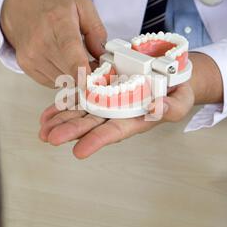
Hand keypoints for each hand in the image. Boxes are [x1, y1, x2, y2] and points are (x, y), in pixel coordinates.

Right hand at [1, 0, 106, 86]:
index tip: (96, 82)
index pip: (72, 58)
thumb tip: (102, 56)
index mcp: (58, 23)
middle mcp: (41, 42)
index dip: (85, 75)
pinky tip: (61, 59)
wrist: (19, 2)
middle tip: (94, 64)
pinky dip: (61, 76)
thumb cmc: (51, 2)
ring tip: (76, 57)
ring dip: (74, 76)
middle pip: (71, 75)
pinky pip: (51, 82)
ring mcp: (31, 56)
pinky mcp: (26, 65)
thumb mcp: (82, 5)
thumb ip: (96, 31)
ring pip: (63, 81)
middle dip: (88, 75)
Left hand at [38, 83, 194, 158]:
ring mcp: (108, 101)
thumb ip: (173, 107)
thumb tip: (158, 107)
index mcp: (135, 120)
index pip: (114, 132)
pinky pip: (80, 96)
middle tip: (50, 138)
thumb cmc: (177, 92)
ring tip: (43, 128)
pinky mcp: (102, 88)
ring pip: (81, 112)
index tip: (79, 151)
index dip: (97, 141)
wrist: (170, 75)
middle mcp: (118, 113)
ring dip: (62, 120)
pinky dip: (64, 104)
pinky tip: (48, 113)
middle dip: (70, 131)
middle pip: (91, 124)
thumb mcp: (182, 100)